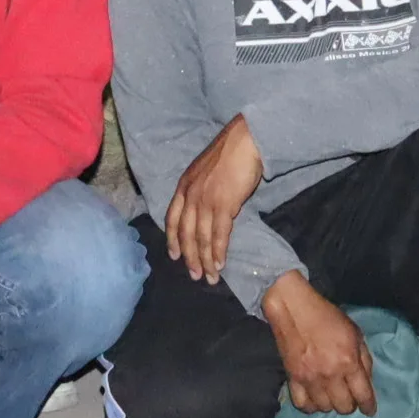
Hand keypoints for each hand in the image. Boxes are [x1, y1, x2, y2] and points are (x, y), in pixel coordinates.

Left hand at [164, 115, 264, 282]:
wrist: (246, 140)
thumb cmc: (230, 152)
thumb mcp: (204, 169)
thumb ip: (200, 188)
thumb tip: (204, 207)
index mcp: (184, 185)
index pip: (172, 218)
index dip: (173, 239)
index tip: (174, 256)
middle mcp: (190, 195)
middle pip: (185, 233)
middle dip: (189, 257)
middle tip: (194, 275)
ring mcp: (206, 200)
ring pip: (201, 238)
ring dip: (205, 260)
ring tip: (209, 277)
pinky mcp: (224, 205)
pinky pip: (219, 235)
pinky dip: (218, 252)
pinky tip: (220, 264)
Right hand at [264, 272, 375, 414]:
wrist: (294, 308)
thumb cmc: (328, 317)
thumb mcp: (355, 333)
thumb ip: (364, 358)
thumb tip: (367, 381)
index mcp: (348, 361)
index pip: (363, 395)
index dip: (368, 406)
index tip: (369, 411)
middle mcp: (330, 374)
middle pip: (344, 406)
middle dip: (350, 405)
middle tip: (349, 396)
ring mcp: (310, 378)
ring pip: (324, 408)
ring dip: (331, 404)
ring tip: (332, 395)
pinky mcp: (293, 378)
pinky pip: (302, 405)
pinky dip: (311, 406)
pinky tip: (315, 399)